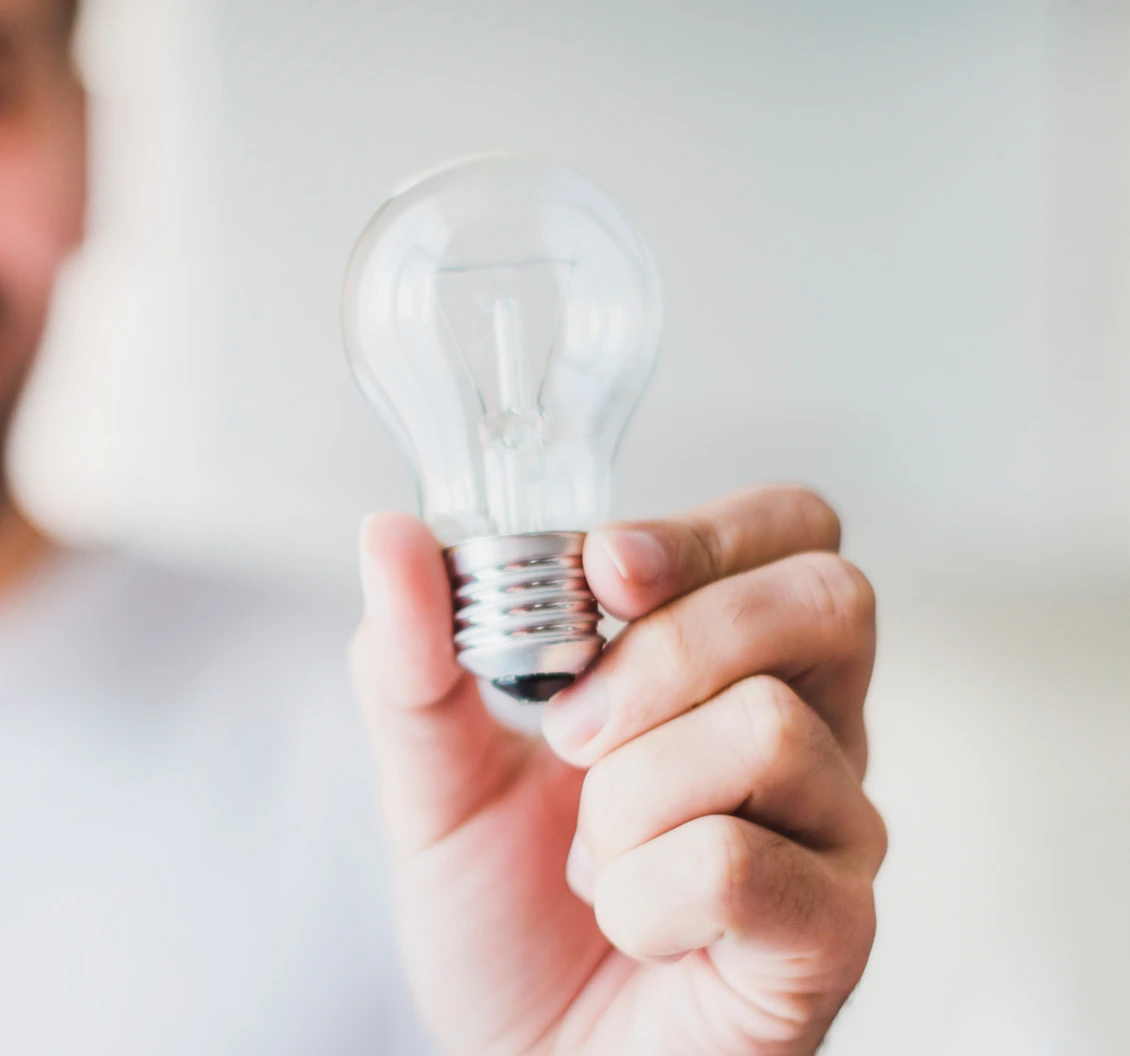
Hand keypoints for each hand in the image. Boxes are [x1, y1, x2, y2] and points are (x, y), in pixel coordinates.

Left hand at [351, 487, 885, 1055]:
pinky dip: (642, 894)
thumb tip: (390, 535)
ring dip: (629, 796)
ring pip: (768, 729)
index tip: (603, 570)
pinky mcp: (832, 928)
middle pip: (824, 599)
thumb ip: (416, 657)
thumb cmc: (510, 916)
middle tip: (572, 733)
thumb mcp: (439, 775)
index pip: (789, 527)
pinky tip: (632, 925)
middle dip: (670, 650)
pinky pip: (739, 862)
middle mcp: (812, 724)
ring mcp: (835, 826)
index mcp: (732, 661)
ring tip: (595, 857)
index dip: (705, 530)